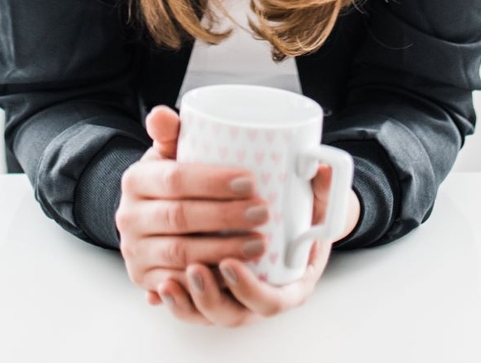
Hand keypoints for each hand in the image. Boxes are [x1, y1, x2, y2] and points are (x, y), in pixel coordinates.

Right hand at [115, 105, 269, 304]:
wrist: (144, 215)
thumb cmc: (168, 179)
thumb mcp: (166, 153)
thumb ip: (169, 131)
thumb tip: (161, 114)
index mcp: (135, 179)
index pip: (175, 178)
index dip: (213, 182)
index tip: (250, 182)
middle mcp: (128, 216)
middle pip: (180, 217)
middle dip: (225, 216)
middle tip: (262, 212)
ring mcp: (133, 251)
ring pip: (181, 254)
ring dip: (223, 250)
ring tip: (259, 243)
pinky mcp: (143, 279)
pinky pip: (178, 284)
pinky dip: (209, 280)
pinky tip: (236, 272)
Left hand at [157, 160, 358, 327]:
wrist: (297, 225)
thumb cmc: (305, 216)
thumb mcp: (318, 204)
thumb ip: (321, 185)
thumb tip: (321, 166)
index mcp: (293, 284)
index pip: (272, 300)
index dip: (249, 289)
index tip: (229, 264)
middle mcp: (261, 299)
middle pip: (234, 313)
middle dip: (212, 293)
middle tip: (196, 267)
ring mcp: (235, 301)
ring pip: (209, 315)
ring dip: (190, 299)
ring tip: (174, 277)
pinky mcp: (212, 294)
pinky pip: (191, 310)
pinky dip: (176, 302)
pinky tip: (159, 288)